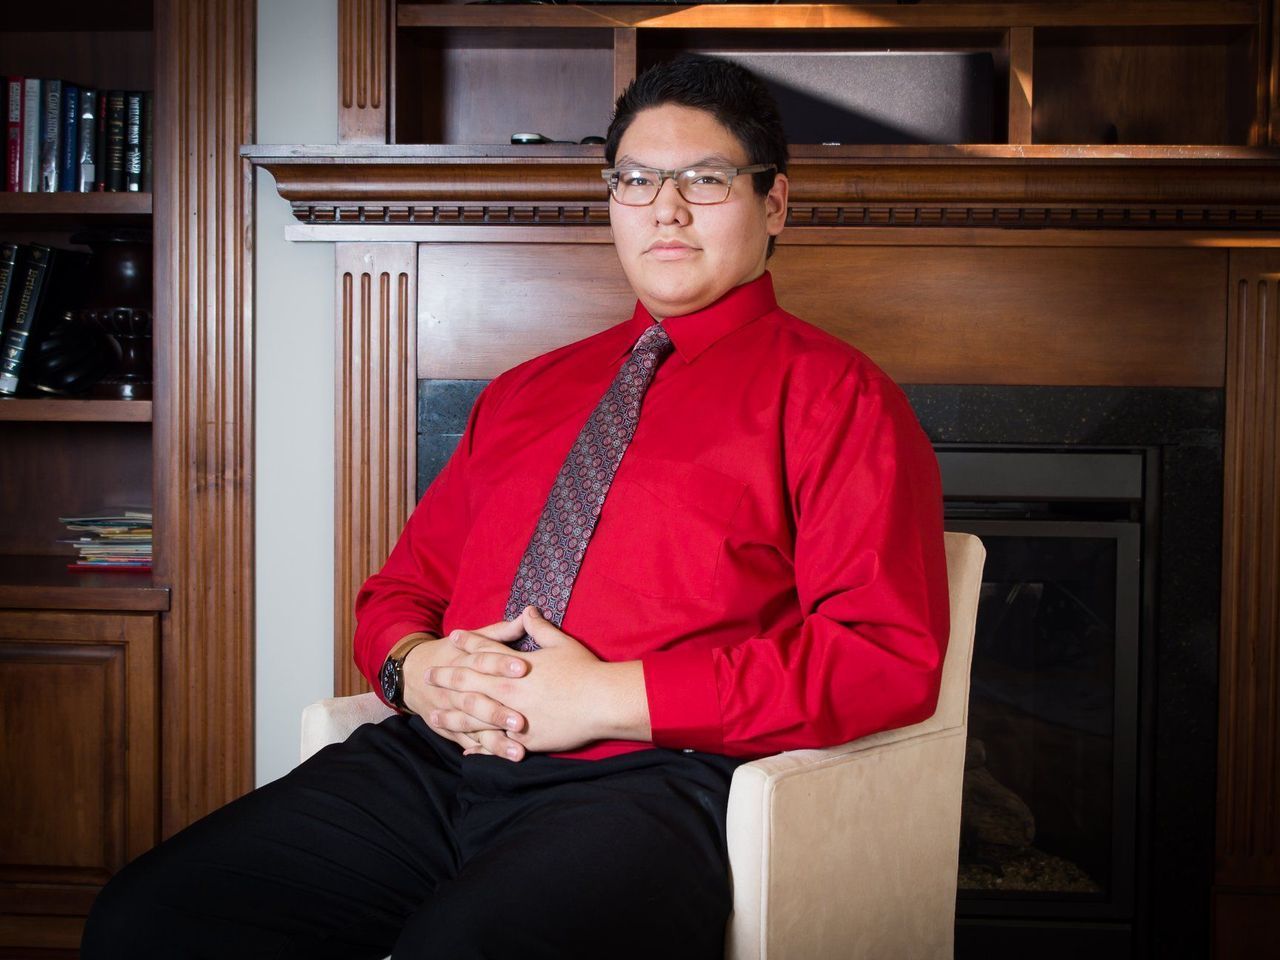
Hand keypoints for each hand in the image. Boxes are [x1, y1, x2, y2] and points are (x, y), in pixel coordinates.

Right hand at [402, 618, 530, 758]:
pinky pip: (467, 741)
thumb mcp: (473, 638)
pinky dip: (483, 751)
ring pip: (472, 727)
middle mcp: (455, 688)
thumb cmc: (452, 652)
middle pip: (475, 700)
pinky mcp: (449, 728)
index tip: (524, 667)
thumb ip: (501, 631)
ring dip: (495, 741)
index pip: (483, 660)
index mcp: (463, 660)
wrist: (411, 672)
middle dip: (497, 711)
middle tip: (522, 721)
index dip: (502, 663)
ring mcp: (450, 711)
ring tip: (518, 751)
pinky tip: (501, 758)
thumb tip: (529, 614)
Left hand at [443, 606, 649, 756]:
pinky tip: (465, 748)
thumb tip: (528, 610)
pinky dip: (478, 746)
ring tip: (433, 717)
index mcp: (514, 666)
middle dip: (446, 679)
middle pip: (468, 684)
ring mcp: (513, 716)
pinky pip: (495, 744)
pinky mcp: (524, 739)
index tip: (452, 638)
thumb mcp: (561, 644)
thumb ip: (540, 628)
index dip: (467, 643)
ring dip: (451, 717)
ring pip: (473, 718)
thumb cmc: (585, 670)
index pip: (484, 651)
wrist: (602, 702)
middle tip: (426, 676)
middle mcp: (507, 691)